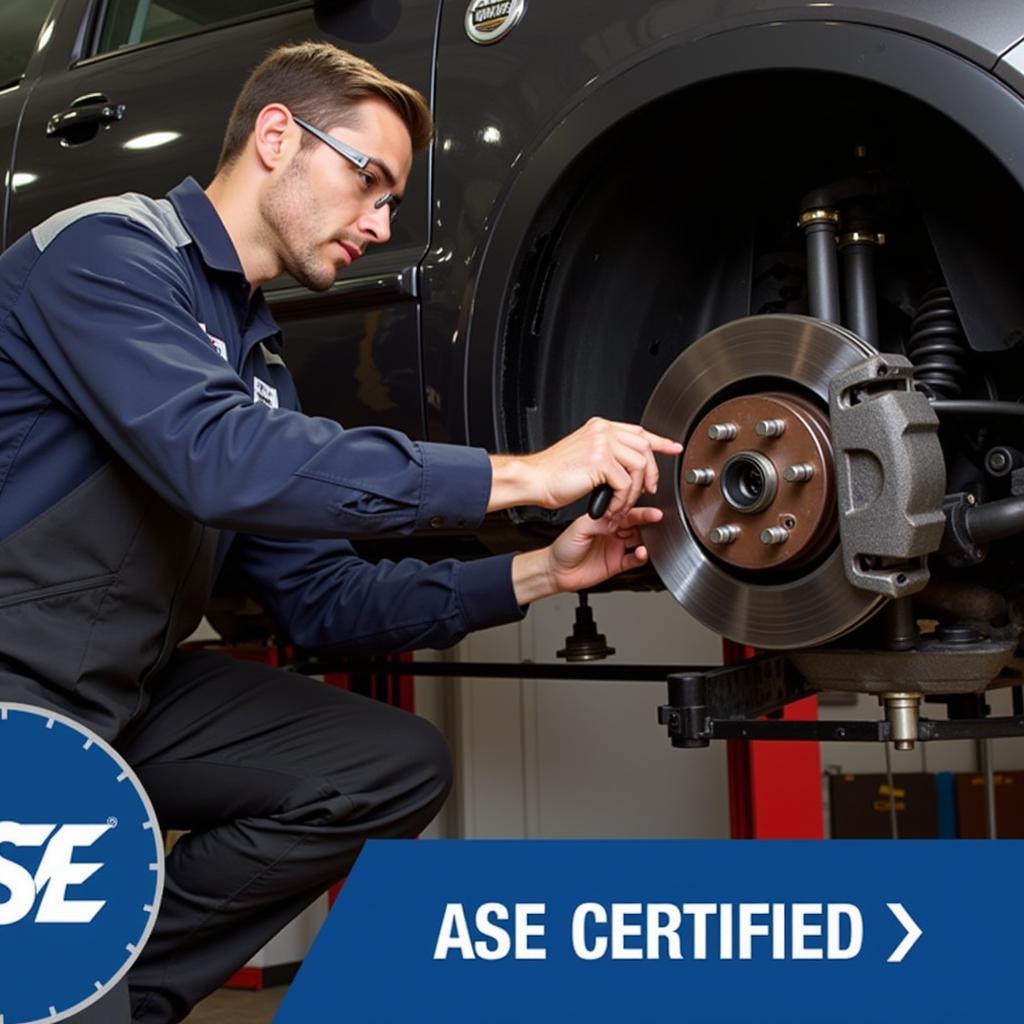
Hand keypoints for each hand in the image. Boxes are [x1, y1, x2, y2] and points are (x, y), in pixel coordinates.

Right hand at [489, 418, 681, 515]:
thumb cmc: (553, 474)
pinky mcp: (600, 460)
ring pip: (639, 466)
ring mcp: (602, 444)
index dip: (660, 441)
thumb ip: (607, 454)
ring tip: (620, 504)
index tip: (673, 448)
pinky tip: (610, 507)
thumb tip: (630, 465)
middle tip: (648, 490)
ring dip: (634, 491)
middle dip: (651, 473)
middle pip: (644, 448)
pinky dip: (621, 500)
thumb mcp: (585, 456)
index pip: (638, 432)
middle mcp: (603, 431)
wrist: (534, 479)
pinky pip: (625, 483)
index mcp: (600, 428)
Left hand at [511, 506, 663, 604]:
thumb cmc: (563, 548)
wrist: (556, 571)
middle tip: (657, 520)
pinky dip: (641, 556)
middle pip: (636, 525)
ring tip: (649, 540)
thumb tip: (616, 519)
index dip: (640, 511)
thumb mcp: (579, 528)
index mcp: (605, 521)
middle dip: (648, 522)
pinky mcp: (617, 564)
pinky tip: (642, 553)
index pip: (626, 513)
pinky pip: (634, 559)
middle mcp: (612, 533)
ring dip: (647, 540)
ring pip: (639, 541)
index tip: (652, 511)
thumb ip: (599, 522)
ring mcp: (616, 548)